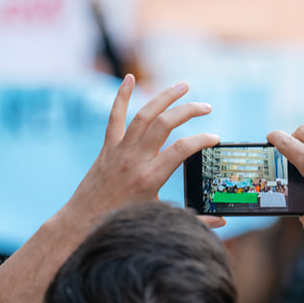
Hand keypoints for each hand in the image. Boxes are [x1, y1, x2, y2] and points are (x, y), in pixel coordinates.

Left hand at [59, 76, 222, 235]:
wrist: (82, 222)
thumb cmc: (122, 223)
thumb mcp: (160, 219)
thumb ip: (194, 221)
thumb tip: (222, 223)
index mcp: (151, 178)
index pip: (182, 149)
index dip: (203, 140)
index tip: (215, 138)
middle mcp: (135, 159)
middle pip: (165, 124)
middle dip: (188, 110)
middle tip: (206, 107)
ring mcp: (120, 150)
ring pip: (144, 115)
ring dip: (164, 97)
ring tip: (183, 86)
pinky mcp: (108, 147)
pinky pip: (115, 117)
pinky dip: (121, 96)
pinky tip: (129, 78)